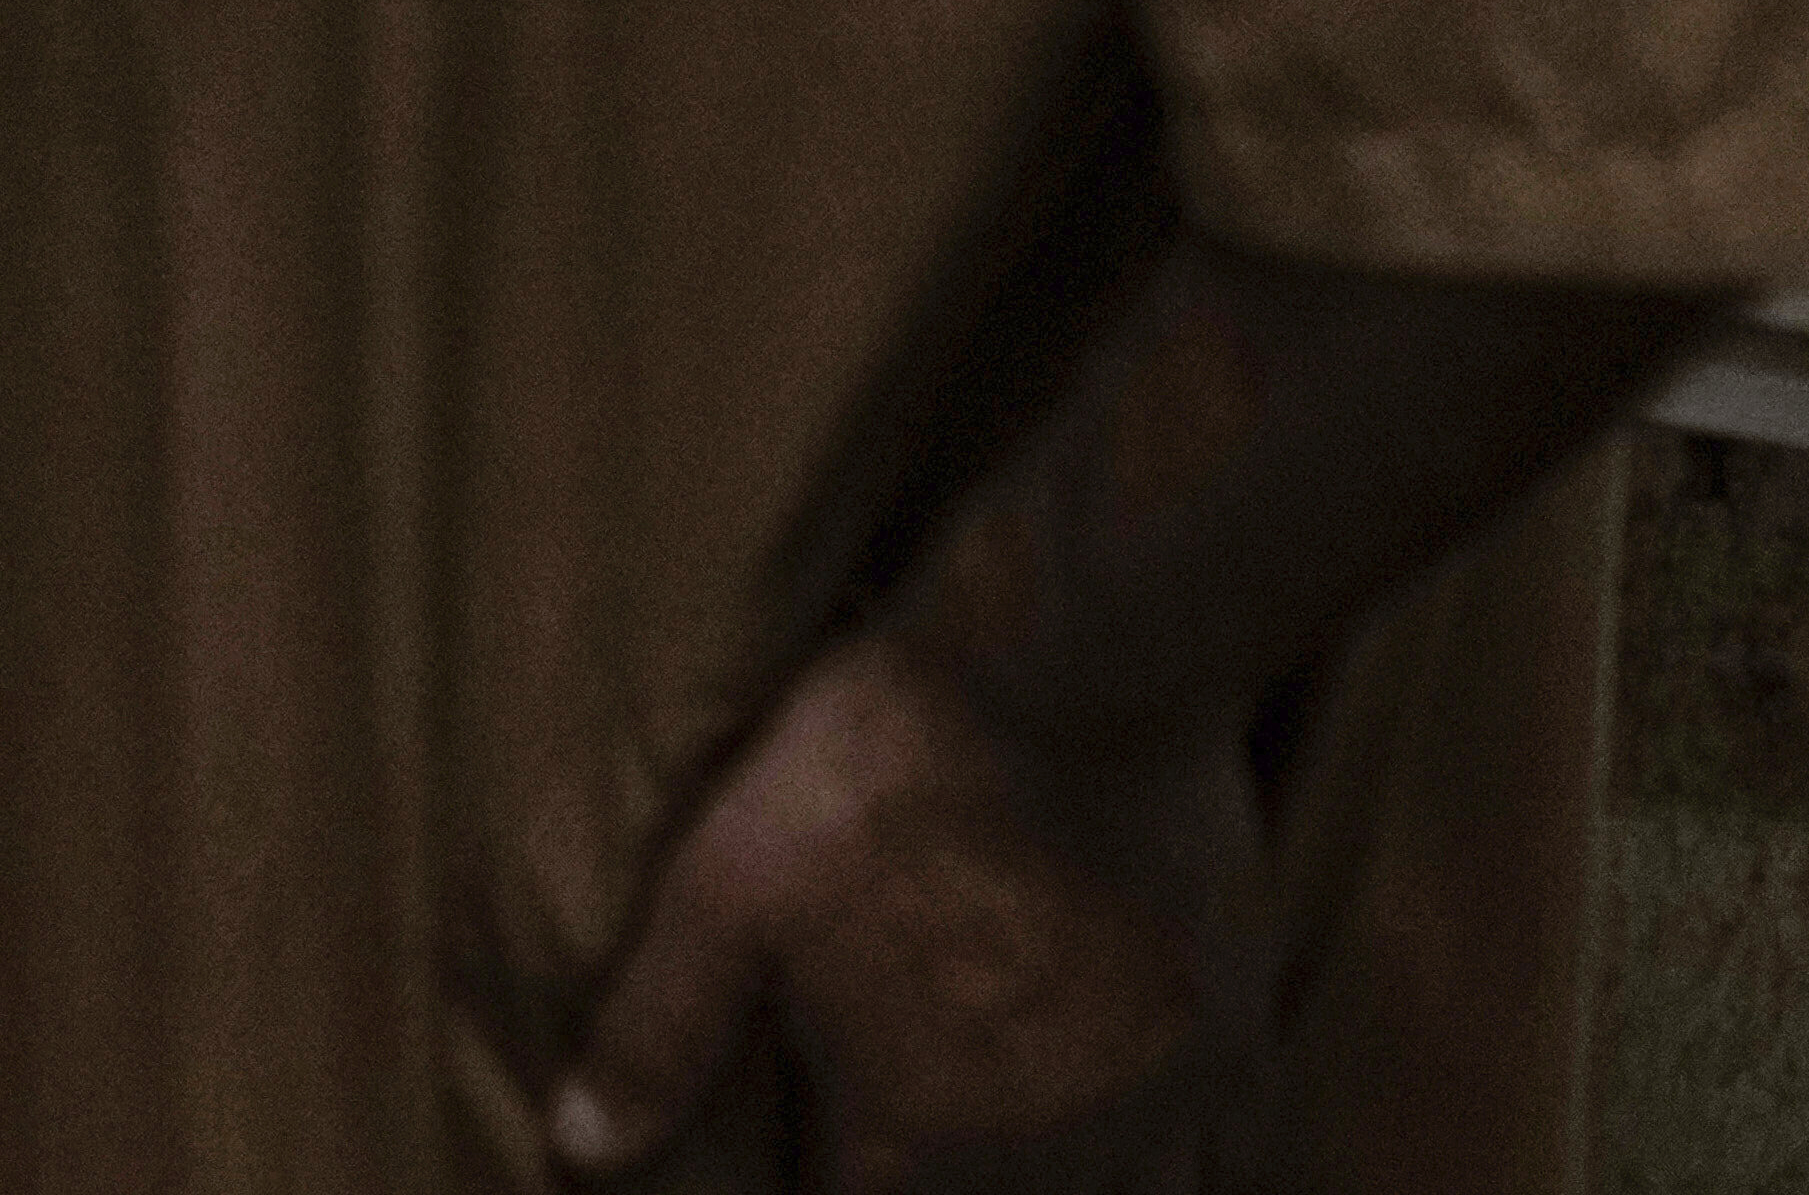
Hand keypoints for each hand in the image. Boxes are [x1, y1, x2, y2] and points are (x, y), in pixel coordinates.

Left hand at [553, 633, 1258, 1190]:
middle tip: (888, 1122)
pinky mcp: (1230, 1035)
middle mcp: (1056, 1159)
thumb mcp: (729, 886)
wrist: (1075, 667)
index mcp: (924, 1145)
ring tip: (994, 1125)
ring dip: (1050, 1187)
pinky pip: (1214, 1151)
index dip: (817, 1187)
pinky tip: (1119, 1112)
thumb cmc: (887, 771)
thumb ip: (659, 1033)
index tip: (804, 1144)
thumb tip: (578, 1146)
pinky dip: (1162, 1152)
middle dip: (931, 1187)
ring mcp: (1159, 1103)